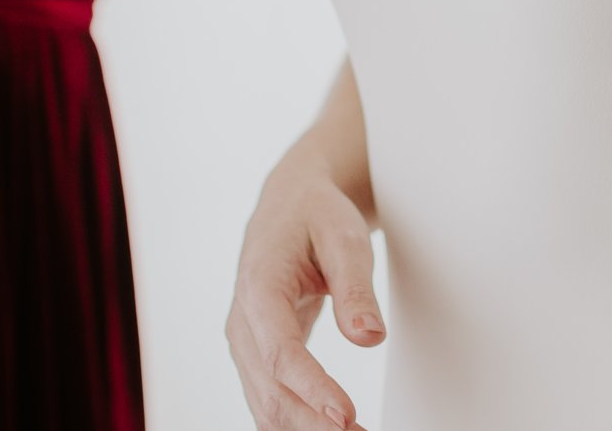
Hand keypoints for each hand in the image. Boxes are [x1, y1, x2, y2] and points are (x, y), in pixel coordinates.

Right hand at [227, 155, 386, 429]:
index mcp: (258, 286)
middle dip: (312, 423)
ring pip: (266, 404)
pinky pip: (270, 400)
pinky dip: (297, 424)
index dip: (312, 388)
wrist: (289, 204)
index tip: (345, 415)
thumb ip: (355, 286)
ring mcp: (245, 344)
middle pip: (270, 389)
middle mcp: (242, 322)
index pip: (281, 352)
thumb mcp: (343, 236)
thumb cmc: (317, 215)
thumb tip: (369, 337)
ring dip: (305, 429)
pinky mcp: (257, 356)